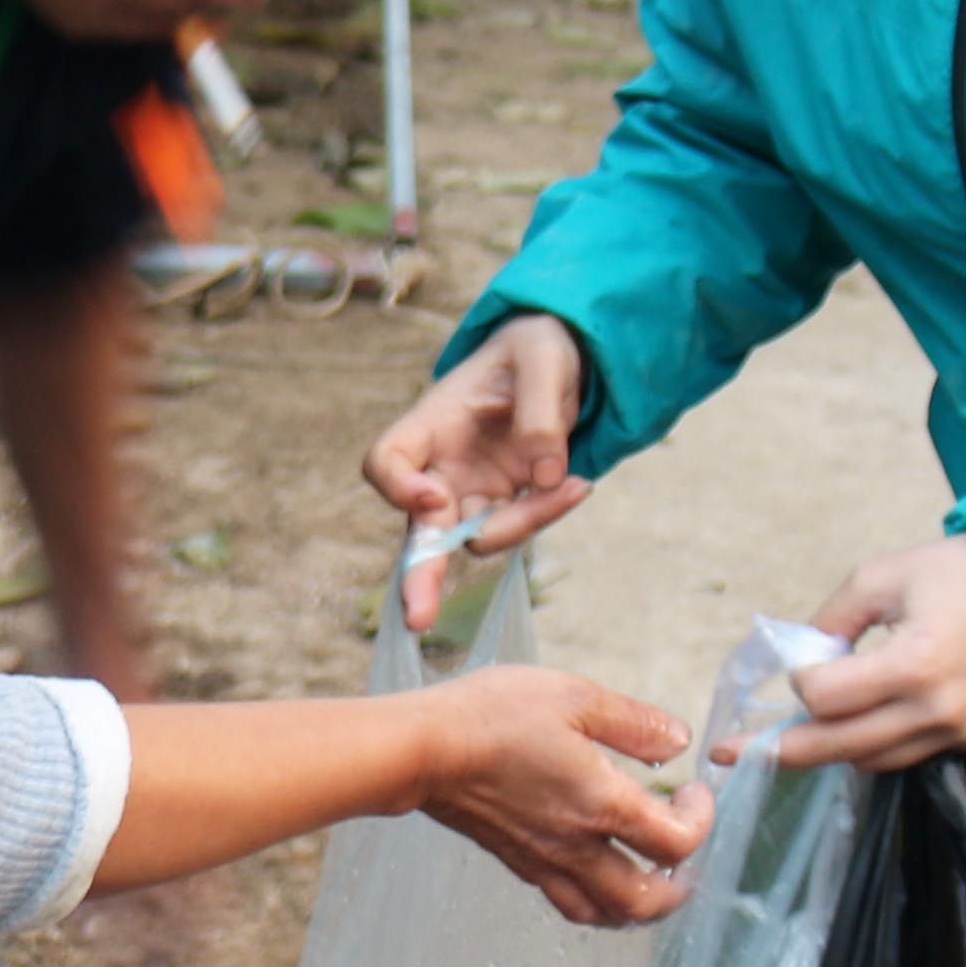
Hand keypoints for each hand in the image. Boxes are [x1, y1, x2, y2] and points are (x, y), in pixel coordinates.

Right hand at [364, 318, 597, 627]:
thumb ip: (540, 411)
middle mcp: (442, 466)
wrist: (566, 356)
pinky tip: (578, 484)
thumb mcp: (543, 358)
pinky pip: (521, 525)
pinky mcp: (508, 503)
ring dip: (524, 522)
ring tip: (573, 484)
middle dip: (420, 574)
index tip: (432, 496)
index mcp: (430, 422)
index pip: (387, 461)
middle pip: (417, 529)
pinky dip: (548, 513)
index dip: (398, 487)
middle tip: (418, 618)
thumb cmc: (537, 348)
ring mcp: (473, 490)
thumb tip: (543, 474)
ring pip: (480, 536)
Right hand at [409, 665, 709, 925]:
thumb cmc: (493, 716)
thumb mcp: (575, 697)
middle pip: (645, 902)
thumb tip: (678, 741)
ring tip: (647, 875)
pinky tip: (594, 869)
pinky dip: (594, 899)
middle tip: (684, 856)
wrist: (422, 750)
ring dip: (637, 905)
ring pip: (604, 914)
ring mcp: (544, 860)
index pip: (676, 844)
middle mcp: (577, 846)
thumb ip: (634, 722)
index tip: (693, 791)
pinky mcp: (517, 860)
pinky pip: (566, 901)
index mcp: (602, 806)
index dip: (701, 822)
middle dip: (678, 887)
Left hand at [781, 536, 965, 771]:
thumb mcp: (880, 576)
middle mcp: (941, 709)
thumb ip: (829, 621)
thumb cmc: (953, 573)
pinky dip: (869, 745)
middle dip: (782, 747)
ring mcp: (960, 732)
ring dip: (829, 746)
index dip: (802, 680)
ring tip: (792, 733)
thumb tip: (795, 666)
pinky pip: (902, 757)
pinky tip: (850, 725)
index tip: (807, 660)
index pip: (826, 698)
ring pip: (868, 761)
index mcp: (918, 662)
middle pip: (838, 746)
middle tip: (730, 753)